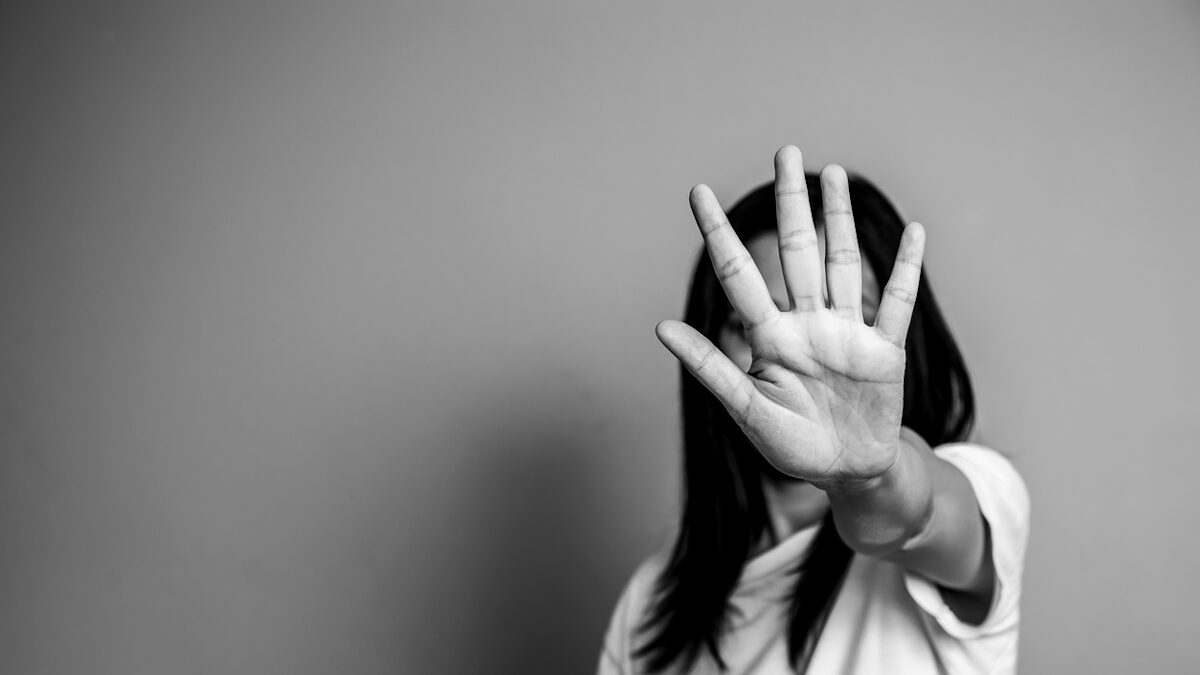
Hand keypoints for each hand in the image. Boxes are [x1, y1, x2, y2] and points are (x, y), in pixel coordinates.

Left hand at [656, 146, 925, 489]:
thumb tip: (661, 327)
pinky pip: (897, 302)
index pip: (739, 273)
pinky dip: (906, 269)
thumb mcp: (747, 411)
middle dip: (791, 203)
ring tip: (833, 173)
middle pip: (797, 250)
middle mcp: (807, 324)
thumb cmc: (792, 446)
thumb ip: (711, 368)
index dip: (717, 232)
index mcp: (769, 338)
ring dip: (840, 219)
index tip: (698, 190)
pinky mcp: (885, 350)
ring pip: (841, 263)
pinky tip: (915, 232)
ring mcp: (847, 332)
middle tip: (786, 151)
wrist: (846, 474)